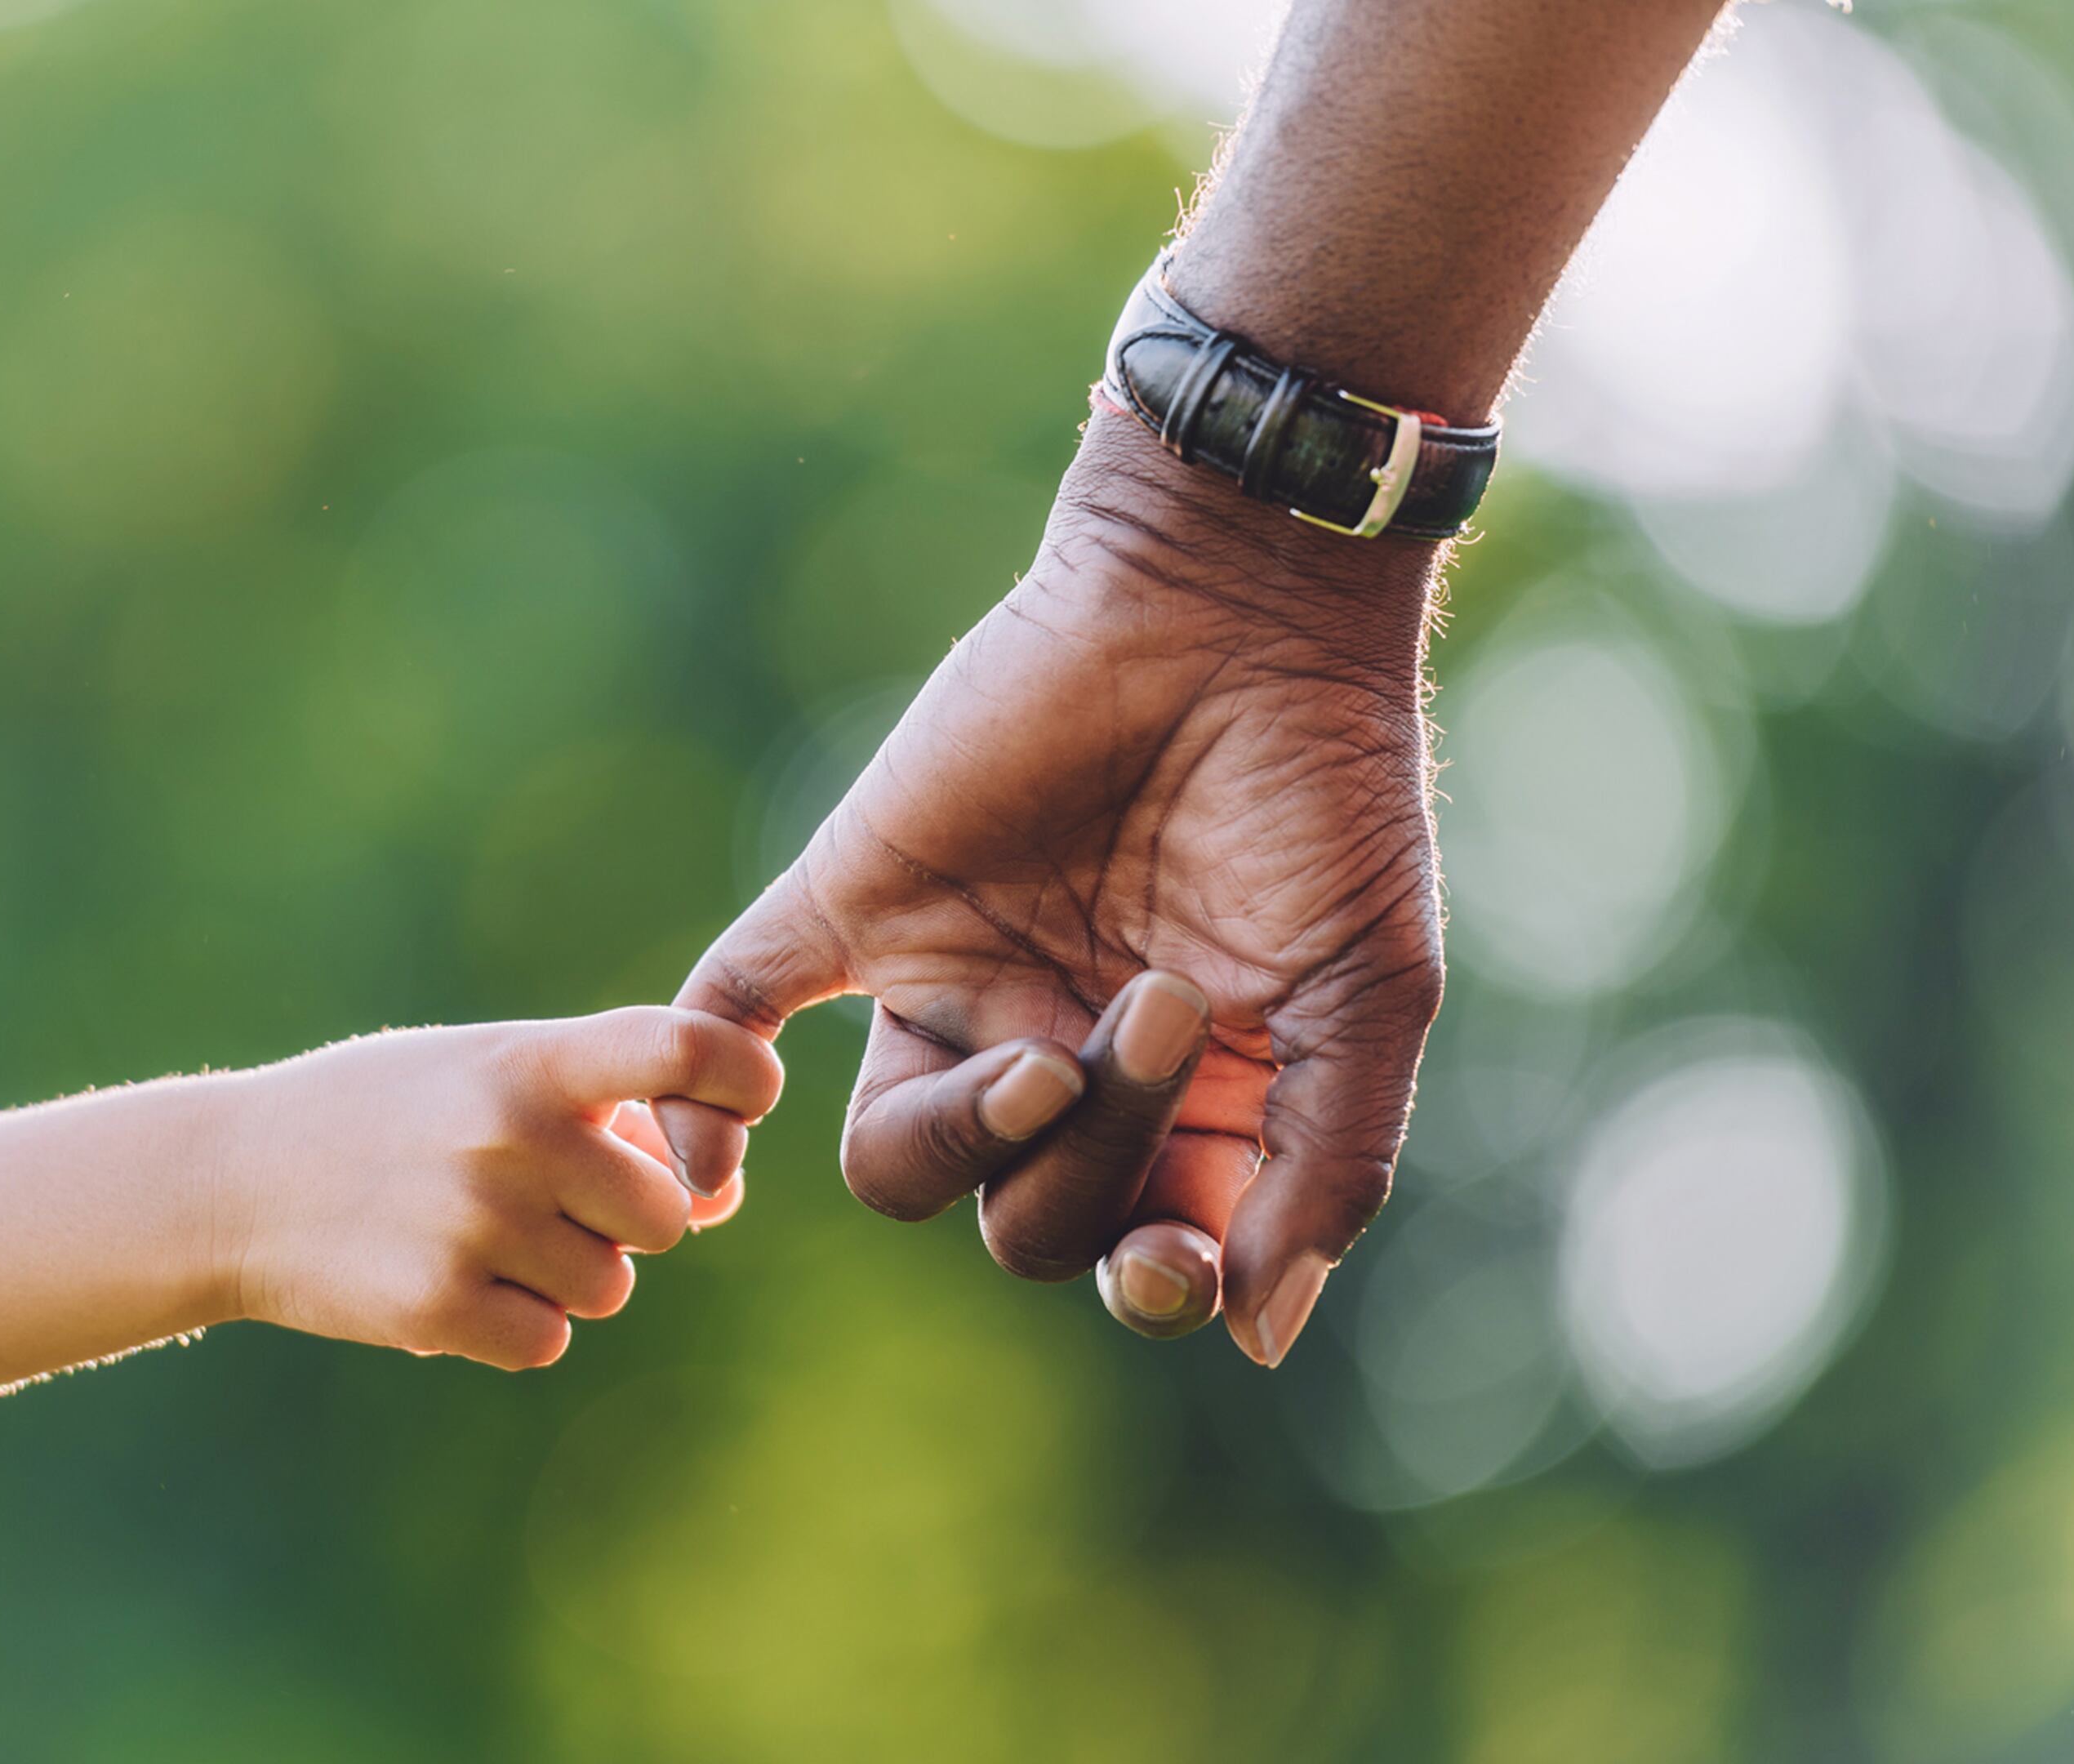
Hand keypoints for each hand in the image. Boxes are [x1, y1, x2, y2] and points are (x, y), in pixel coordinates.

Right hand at [217, 1008, 781, 1369]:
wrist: (232, 1181)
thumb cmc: (392, 1118)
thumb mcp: (488, 1075)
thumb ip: (606, 1116)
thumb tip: (721, 1199)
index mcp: (531, 1061)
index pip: (683, 1050)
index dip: (742, 1076)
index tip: (753, 1094)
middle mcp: (512, 1135)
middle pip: (666, 1217)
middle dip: (621, 1219)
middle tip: (538, 1196)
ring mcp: (475, 1224)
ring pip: (610, 1288)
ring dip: (564, 1277)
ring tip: (477, 1233)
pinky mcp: (439, 1307)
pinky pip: (547, 1342)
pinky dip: (512, 1325)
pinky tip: (447, 1279)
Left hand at [661, 412, 1443, 1365]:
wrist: (1238, 604)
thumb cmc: (1326, 794)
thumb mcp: (1369, 991)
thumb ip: (1327, 1165)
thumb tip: (1256, 1335)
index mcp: (1179, 1100)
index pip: (1131, 1255)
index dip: (1145, 1285)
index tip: (1172, 1260)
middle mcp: (1054, 1056)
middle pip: (1018, 1222)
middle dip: (1092, 1156)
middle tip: (1159, 1008)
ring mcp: (949, 982)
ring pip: (891, 1162)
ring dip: (962, 1140)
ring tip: (1043, 1054)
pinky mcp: (854, 900)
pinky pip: (742, 1008)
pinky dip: (705, 1087)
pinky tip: (704, 1167)